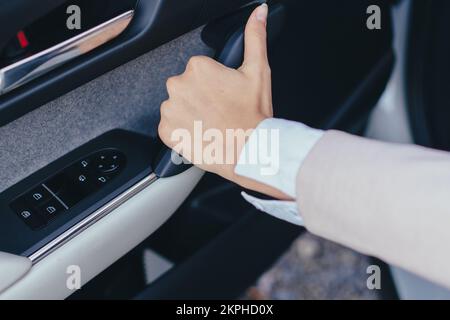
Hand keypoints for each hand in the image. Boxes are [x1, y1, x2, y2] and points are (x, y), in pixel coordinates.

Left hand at [158, 4, 288, 198]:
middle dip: (199, 97)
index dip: (213, 84)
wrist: (248, 150)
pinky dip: (181, 131)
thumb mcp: (258, 71)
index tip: (223, 94)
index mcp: (198, 67)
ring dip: (189, 113)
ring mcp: (170, 109)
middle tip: (219, 110)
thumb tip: (258, 12)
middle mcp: (178, 85)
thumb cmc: (253, 114)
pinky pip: (169, 127)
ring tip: (210, 123)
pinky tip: (200, 133)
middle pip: (186, 86)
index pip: (199, 70)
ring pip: (177, 106)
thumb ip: (255, 37)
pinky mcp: (166, 131)